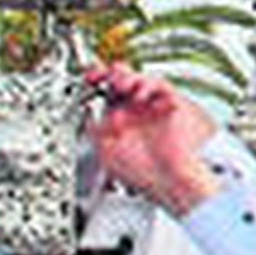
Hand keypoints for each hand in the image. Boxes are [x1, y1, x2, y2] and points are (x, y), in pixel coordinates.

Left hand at [87, 64, 218, 215]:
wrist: (167, 180)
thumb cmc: (141, 173)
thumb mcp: (105, 151)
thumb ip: (93, 128)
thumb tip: (85, 111)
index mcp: (119, 121)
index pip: (107, 95)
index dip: (97, 84)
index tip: (89, 79)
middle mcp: (135, 112)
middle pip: (123, 81)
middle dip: (111, 74)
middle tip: (102, 75)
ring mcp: (152, 108)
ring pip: (140, 80)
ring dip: (129, 78)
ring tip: (121, 85)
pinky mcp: (170, 105)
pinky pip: (161, 86)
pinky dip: (149, 86)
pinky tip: (139, 96)